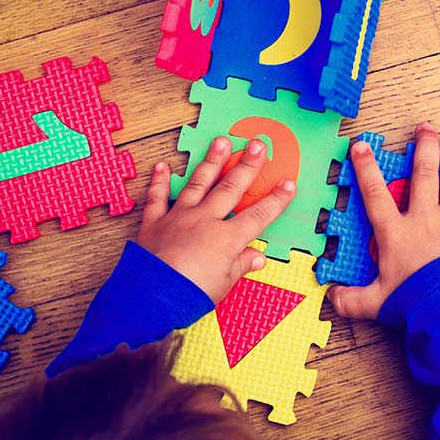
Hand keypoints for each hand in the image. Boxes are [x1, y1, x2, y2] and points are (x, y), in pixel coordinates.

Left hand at [137, 137, 295, 301]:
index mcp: (227, 238)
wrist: (151, 297)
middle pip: (231, 188)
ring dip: (211, 162)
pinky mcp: (155, 223)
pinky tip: (163, 166)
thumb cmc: (190, 294)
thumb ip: (240, 265)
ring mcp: (179, 218)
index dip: (276, 200)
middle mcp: (205, 221)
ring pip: (199, 184)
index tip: (288, 184)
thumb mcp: (224, 283)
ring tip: (221, 142)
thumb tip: (257, 257)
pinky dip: (160, 182)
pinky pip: (158, 198)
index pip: (258, 215)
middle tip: (256, 145)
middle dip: (247, 166)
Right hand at [328, 123, 439, 319]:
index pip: (375, 193)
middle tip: (425, 128)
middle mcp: (424, 219)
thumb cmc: (412, 304)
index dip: (366, 168)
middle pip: (422, 175)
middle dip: (423, 148)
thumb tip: (330, 297)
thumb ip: (351, 298)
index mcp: (396, 232)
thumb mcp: (375, 301)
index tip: (362, 146)